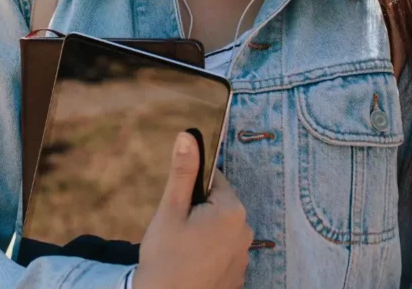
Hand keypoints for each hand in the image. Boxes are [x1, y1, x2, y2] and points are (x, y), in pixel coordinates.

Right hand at [131, 132, 252, 288]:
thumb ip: (183, 172)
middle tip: (176, 230)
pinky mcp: (238, 275)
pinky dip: (209, 254)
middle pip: (219, 206)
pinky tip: (191, 265)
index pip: (215, 181)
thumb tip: (188, 136)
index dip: (192, 191)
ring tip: (181, 250)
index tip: (178, 208)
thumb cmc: (166, 256)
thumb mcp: (170, 209)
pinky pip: (223, 252)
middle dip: (198, 212)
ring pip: (220, 230)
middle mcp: (245, 231)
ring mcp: (244, 256)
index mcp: (231, 210)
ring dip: (203, 233)